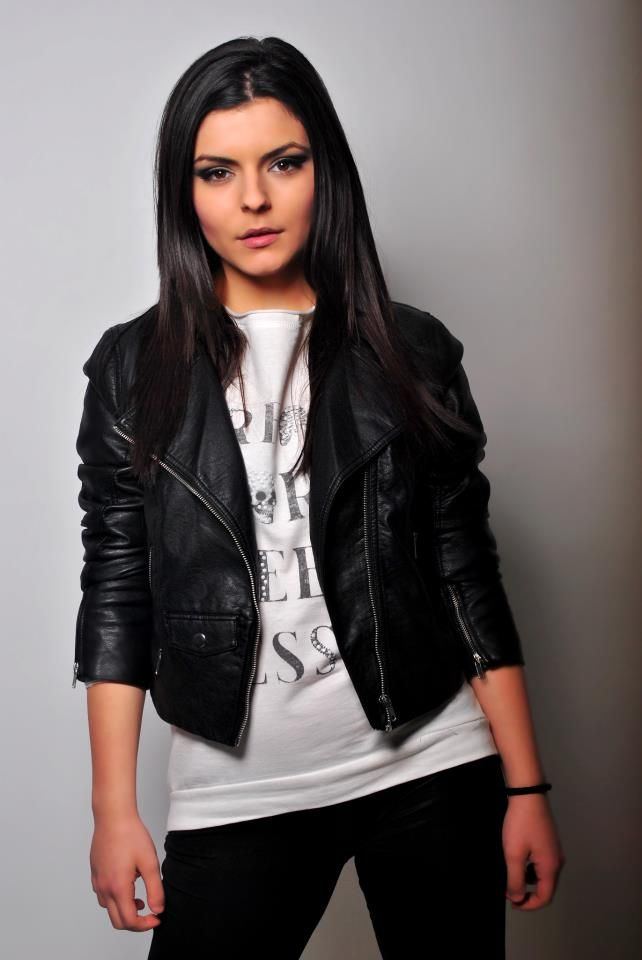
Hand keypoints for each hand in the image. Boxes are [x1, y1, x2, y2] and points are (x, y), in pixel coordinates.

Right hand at [90, 813, 164, 930]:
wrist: (113, 816)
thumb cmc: (131, 835)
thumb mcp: (150, 863)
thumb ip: (155, 889)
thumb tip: (158, 910)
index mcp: (118, 887)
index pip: (129, 921)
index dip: (145, 925)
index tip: (157, 918)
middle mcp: (104, 888)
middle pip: (117, 920)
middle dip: (135, 923)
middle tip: (150, 914)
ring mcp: (97, 881)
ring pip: (109, 908)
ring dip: (124, 910)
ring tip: (140, 899)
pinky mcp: (95, 873)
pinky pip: (103, 895)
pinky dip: (116, 899)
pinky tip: (128, 885)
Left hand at [502, 794, 564, 909]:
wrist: (527, 794)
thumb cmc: (521, 825)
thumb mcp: (513, 854)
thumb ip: (515, 879)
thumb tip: (517, 897)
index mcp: (551, 866)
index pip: (545, 897)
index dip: (528, 904)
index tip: (512, 902)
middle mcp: (557, 860)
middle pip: (546, 887)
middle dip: (527, 892)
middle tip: (509, 890)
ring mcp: (554, 849)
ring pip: (543, 875)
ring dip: (528, 880)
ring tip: (510, 875)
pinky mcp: (549, 841)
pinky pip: (542, 863)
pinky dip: (530, 868)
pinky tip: (518, 860)